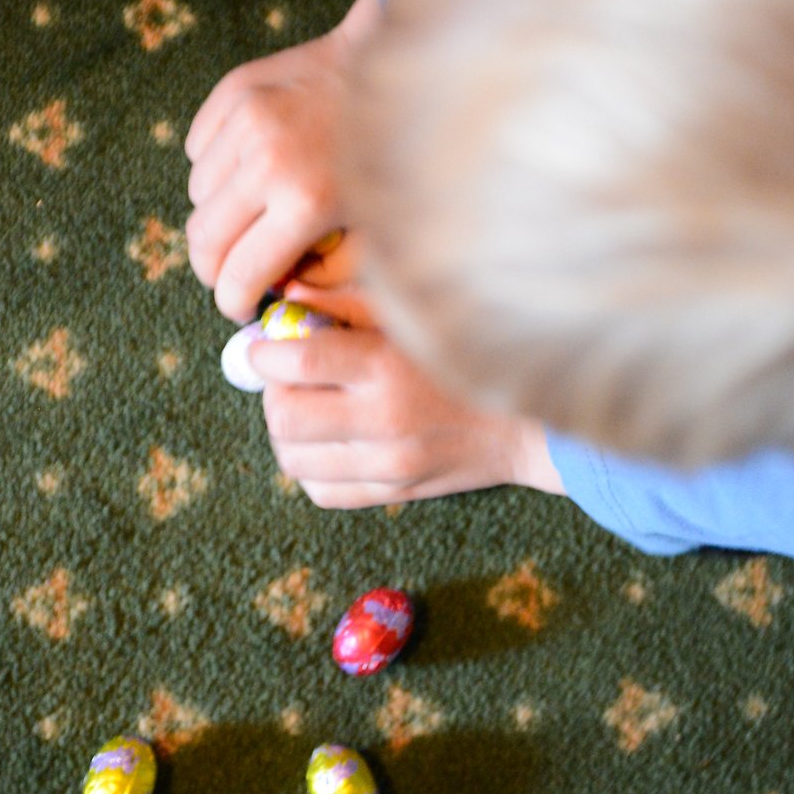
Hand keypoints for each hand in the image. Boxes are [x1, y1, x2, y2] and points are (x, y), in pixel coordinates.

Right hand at [184, 0, 381, 321]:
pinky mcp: (235, 89)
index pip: (236, 275)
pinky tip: (251, 164)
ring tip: (255, 208)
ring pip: (198, 195)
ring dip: (219, 212)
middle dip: (213, 267)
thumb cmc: (395, 154)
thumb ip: (325, 271)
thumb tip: (279, 292)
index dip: (232, 302)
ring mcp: (246, 119)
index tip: (241, 305)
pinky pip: (198, 150)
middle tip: (232, 271)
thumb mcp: (376, 228)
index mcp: (306, 202)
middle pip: (203, 239)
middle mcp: (267, 160)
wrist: (398, 62)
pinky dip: (216, 166)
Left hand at [251, 323, 564, 508]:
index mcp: (387, 365)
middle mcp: (384, 420)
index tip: (265, 345)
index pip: (294, 363)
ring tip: (308, 406)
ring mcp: (388, 465)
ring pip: (291, 458)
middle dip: (273, 392)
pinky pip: (318, 490)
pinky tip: (327, 441)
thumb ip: (347, 303)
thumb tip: (287, 300)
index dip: (264, 352)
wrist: (529, 423)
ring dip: (287, 431)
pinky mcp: (392, 493)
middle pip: (283, 416)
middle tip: (288, 376)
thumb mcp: (412, 315)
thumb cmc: (468, 355)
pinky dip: (309, 466)